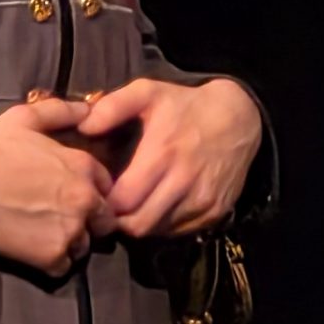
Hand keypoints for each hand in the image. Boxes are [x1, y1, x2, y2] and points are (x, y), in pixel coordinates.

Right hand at [0, 96, 115, 275]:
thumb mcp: (26, 118)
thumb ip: (62, 111)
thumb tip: (89, 109)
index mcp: (83, 167)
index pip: (106, 186)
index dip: (91, 192)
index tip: (72, 195)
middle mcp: (86, 200)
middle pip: (104, 220)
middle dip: (89, 221)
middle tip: (61, 219)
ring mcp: (71, 230)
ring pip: (85, 245)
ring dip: (70, 243)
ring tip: (44, 235)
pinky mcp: (52, 257)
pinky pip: (64, 267)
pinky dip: (52, 263)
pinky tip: (33, 251)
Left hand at [70, 78, 261, 240]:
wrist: (241, 118)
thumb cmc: (187, 106)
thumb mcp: (149, 92)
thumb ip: (112, 106)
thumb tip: (83, 127)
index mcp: (162, 154)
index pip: (122, 202)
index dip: (105, 202)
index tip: (100, 193)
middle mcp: (184, 182)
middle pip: (138, 224)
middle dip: (119, 220)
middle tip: (111, 207)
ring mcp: (203, 201)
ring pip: (158, 231)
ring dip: (141, 223)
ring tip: (134, 206)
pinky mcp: (216, 212)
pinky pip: (180, 232)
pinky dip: (164, 224)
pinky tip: (159, 205)